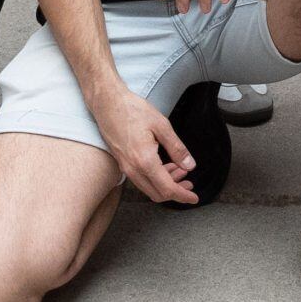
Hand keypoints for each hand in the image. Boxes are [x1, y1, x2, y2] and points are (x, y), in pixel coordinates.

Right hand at [92, 86, 198, 204]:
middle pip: (157, 193)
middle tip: (189, 182)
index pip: (167, 188)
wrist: (107, 103)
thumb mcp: (161, 125)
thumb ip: (177, 148)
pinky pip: (140, 179)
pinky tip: (164, 165)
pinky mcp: (122, 163)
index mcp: (144, 161)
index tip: (194, 197)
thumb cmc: (132, 110)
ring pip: (148, 188)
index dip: (182, 195)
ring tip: (179, 170)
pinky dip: (155, 178)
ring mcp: (125, 167)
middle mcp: (132, 169)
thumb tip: (189, 164)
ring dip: (165, 184)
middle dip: (175, 191)